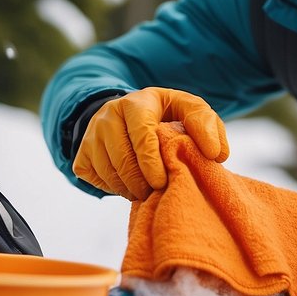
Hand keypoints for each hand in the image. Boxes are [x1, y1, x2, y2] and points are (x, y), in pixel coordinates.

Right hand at [73, 88, 228, 200]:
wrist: (128, 114)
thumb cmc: (165, 115)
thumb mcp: (188, 109)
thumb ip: (207, 125)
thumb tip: (216, 154)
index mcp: (136, 103)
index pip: (141, 136)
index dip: (151, 162)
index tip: (162, 182)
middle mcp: (107, 116)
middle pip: (122, 159)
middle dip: (143, 182)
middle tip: (159, 192)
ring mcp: (90, 135)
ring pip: (108, 172)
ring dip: (130, 189)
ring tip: (148, 191)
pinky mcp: (81, 154)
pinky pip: (94, 179)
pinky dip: (114, 188)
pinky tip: (130, 183)